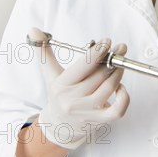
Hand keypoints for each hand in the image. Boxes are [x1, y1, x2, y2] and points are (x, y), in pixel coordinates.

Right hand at [30, 27, 129, 149]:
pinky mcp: (100, 121)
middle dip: (113, 58)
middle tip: (121, 47)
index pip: (83, 66)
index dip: (97, 51)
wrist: (60, 126)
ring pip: (109, 88)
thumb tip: (33, 30)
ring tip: (120, 62)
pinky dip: (124, 97)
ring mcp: (87, 112)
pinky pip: (118, 110)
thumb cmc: (58, 94)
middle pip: (99, 75)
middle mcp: (74, 100)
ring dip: (118, 72)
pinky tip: (121, 86)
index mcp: (62, 85)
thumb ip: (43, 51)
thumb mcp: (49, 73)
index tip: (107, 41)